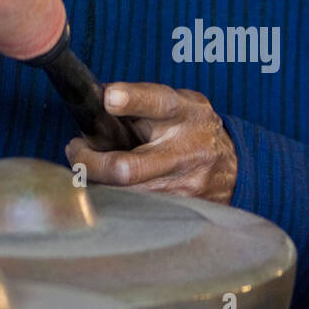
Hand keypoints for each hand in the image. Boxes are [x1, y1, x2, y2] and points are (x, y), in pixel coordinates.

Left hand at [65, 82, 237, 203]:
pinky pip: (135, 208)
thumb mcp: (178, 102)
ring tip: (87, 166)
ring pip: (126, 193)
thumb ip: (142, 101)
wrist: (233, 166)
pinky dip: (115, 197)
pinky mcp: (179, 210)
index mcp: (184, 113)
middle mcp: (185, 151)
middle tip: (75, 150)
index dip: (131, 100)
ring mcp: (183, 186)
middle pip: (128, 167)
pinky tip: (106, 186)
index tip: (108, 98)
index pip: (157, 103)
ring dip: (97, 181)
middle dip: (91, 162)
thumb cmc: (192, 127)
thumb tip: (96, 101)